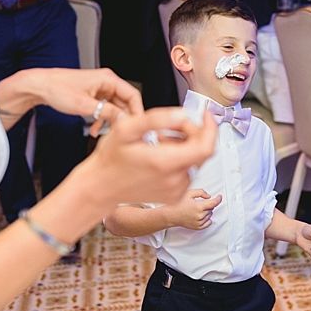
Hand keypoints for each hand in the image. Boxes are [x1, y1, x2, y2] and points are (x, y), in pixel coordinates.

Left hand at [31, 68, 142, 136]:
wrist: (40, 86)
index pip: (133, 95)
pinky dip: (102, 118)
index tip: (136, 126)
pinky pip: (105, 108)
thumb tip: (124, 120)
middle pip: (124, 102)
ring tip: (102, 132)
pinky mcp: (93, 94)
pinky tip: (95, 128)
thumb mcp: (85, 105)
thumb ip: (108, 113)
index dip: (137, 112)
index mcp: (108, 79)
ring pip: (114, 107)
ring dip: (110, 121)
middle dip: (121, 119)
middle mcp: (106, 81)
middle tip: (120, 132)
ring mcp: (100, 88)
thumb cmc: (57, 88)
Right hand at [87, 108, 217, 206]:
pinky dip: (179, 159)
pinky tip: (159, 155)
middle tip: (169, 126)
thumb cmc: (110, 159)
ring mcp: (176, 191)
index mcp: (165, 163)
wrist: (100, 188)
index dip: (210, 128)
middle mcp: (175, 181)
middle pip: (201, 151)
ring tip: (158, 141)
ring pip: (194, 160)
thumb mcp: (127, 129)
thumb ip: (157, 118)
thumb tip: (183, 114)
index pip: (206, 146)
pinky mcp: (174, 196)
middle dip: (192, 133)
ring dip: (183, 146)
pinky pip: (187, 172)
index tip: (205, 115)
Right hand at [164, 189, 222, 229]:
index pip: (214, 203)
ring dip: (207, 211)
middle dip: (209, 204)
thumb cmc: (178, 203)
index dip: (218, 199)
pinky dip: (207, 218)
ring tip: (197, 209)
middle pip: (211, 208)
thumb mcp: (189, 193)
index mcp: (199, 207)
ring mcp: (199, 222)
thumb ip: (201, 192)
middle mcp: (200, 216)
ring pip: (210, 215)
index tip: (219, 197)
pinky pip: (208, 223)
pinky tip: (201, 215)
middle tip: (200, 202)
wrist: (171, 214)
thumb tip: (209, 196)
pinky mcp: (198, 227)